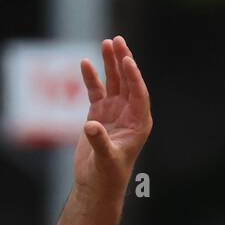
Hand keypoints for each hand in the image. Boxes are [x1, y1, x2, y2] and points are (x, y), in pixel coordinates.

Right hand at [76, 37, 152, 197]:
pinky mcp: (99, 113)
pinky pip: (96, 90)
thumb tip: (91, 126)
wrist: (96, 184)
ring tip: (106, 43)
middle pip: (128, 82)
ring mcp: (114, 112)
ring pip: (113, 82)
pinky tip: (85, 62)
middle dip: (123, 61)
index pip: (139, 94)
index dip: (134, 77)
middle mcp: (129, 114)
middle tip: (117, 40)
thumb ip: (100, 142)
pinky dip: (91, 77)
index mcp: (139, 124)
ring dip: (110, 63)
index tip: (127, 60)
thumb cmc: (107, 176)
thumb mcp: (105, 160)